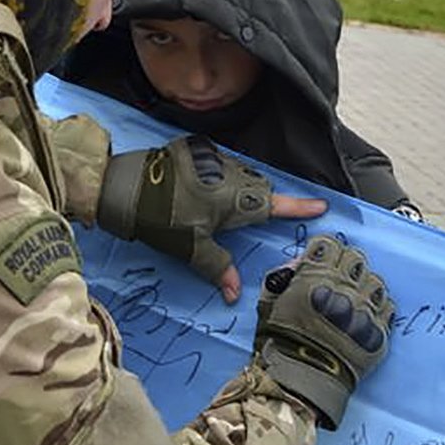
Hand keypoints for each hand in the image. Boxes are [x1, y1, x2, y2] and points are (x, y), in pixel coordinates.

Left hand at [97, 135, 324, 302]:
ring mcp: (211, 157)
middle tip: (262, 219)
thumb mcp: (192, 249)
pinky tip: (202, 192)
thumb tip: (235, 295)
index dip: (300, 207)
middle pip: (257, 189)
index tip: (322, 206)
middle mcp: (229, 172)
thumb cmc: (161, 220)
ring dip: (239, 190)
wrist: (122, 188)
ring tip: (223, 209)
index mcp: (235, 197)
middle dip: (262, 203)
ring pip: (238, 175)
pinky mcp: (193, 150)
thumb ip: (218, 267)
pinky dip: (219, 179)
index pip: (276, 204)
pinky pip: (218, 165)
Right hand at [253, 236, 392, 429]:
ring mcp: (364, 310)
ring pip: (375, 281)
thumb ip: (283, 275)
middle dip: (346, 265)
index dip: (326, 251)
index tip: (323, 259)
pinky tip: (364, 314)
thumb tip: (299, 262)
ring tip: (353, 298)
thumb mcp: (269, 302)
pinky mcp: (378, 331)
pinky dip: (377, 307)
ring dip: (364, 285)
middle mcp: (344, 289)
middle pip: (356, 259)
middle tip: (338, 278)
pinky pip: (388, 307)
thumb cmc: (280, 344)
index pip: (330, 245)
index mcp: (315, 277)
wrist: (299, 382)